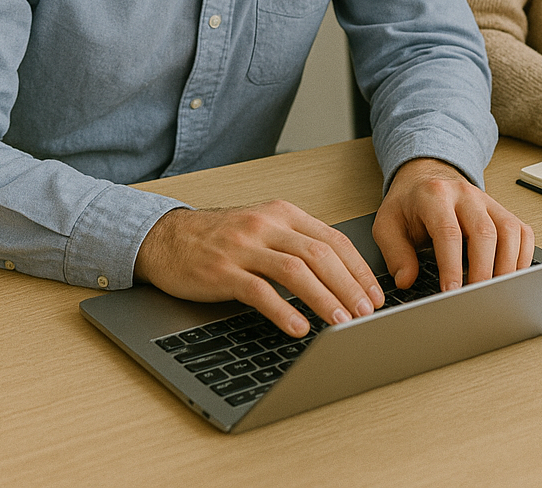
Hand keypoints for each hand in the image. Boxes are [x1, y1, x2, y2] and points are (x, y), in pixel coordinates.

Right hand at [133, 201, 384, 336]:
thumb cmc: (221, 237)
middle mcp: (267, 225)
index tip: (375, 294)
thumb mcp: (265, 229)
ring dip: (324, 299)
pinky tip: (299, 327)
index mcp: (284, 214)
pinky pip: (259, 291)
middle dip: (349, 286)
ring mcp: (244, 247)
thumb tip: (342, 275)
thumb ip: (298, 243)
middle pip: (320, 255)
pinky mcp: (222, 270)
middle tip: (366, 313)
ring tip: (342, 323)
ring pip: (295, 271)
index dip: (359, 269)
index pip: (333, 239)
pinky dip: (283, 311)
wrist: (167, 238)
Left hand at [372, 157, 534, 291]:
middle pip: (484, 232)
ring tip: (496, 293)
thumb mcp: (388, 224)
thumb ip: (395, 252)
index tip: (451, 292)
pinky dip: (522, 257)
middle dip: (483, 271)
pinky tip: (512, 276)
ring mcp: (488, 202)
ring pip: (509, 231)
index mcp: (434, 196)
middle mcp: (465, 195)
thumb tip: (406, 280)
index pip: (448, 231)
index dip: (451, 265)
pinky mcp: (502, 211)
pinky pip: (522, 232)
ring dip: (506, 266)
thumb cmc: (409, 204)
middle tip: (476, 299)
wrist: (426, 178)